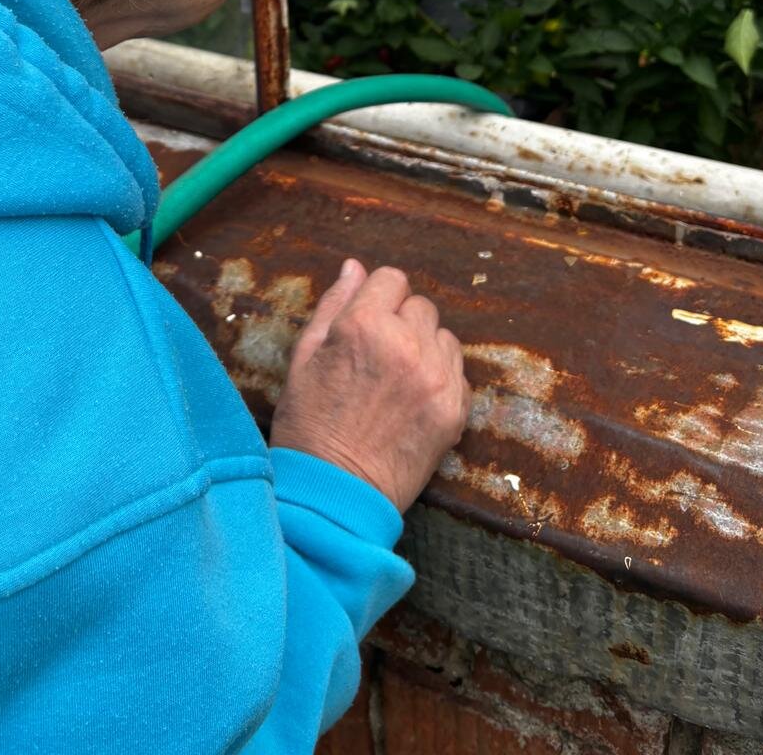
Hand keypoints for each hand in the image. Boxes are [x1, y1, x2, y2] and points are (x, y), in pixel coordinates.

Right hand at [270, 258, 470, 512]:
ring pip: (444, 337)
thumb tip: (354, 267)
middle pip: (420, 306)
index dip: (378, 299)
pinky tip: (413, 403)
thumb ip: (334, 304)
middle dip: (401, 324)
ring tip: (397, 382)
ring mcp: (437, 378)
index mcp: (364, 325)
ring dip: (425, 349)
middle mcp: (407, 344)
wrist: (335, 494)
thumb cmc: (309, 425)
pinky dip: (440, 381)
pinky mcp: (456, 409)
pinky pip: (458, 373)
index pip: (391, 279)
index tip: (367, 323)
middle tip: (378, 359)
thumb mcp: (305, 356)